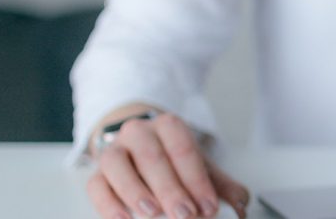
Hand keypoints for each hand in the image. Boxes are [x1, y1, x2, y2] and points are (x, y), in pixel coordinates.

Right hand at [85, 111, 249, 218]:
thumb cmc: (173, 161)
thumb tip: (239, 205)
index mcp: (168, 126)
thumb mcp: (199, 167)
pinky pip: (96, 185)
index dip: (197, 180)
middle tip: (185, 214)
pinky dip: (107, 204)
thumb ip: (221, 185)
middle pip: (152, 157)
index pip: (184, 150)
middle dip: (171, 189)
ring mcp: (113, 151)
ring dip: (135, 191)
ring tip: (152, 213)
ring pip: (118, 166)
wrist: (139, 151)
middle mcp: (138, 132)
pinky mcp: (96, 173)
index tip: (209, 206)